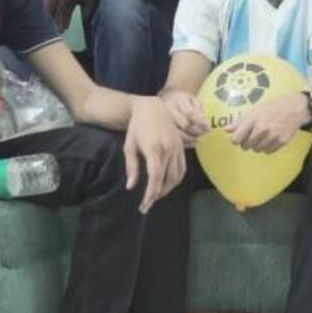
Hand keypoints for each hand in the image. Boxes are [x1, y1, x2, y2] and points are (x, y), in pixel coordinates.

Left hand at [123, 96, 186, 212]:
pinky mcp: (182, 147)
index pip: (155, 176)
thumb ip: (131, 167)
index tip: (144, 204)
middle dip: (157, 194)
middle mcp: (169, 149)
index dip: (150, 193)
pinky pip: (182, 168)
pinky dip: (176, 180)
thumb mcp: (129, 146)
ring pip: (177, 176)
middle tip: (147, 204)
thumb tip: (131, 187)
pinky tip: (167, 184)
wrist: (153, 108)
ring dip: (167, 189)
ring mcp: (178, 148)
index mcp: (154, 148)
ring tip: (156, 195)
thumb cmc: (137, 127)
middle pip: (167, 179)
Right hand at [159, 87, 209, 143]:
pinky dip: (185, 142)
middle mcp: (169, 110)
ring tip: (199, 138)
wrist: (167, 98)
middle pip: (184, 125)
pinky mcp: (162, 129)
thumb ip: (198, 110)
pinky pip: (174, 139)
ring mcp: (163, 120)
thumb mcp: (193, 100)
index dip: (200, 122)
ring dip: (191, 138)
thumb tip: (205, 124)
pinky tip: (192, 142)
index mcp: (178, 100)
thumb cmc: (183, 100)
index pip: (190, 113)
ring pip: (179, 134)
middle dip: (196, 131)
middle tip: (204, 133)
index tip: (208, 128)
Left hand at [227, 92, 309, 152]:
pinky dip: (267, 147)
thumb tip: (226, 130)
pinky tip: (270, 139)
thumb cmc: (273, 107)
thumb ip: (240, 121)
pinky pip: (267, 152)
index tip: (240, 137)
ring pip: (257, 149)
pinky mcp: (281, 142)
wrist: (295, 108)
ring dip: (257, 145)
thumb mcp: (255, 110)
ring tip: (263, 136)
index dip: (236, 139)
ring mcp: (272, 136)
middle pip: (246, 146)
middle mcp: (261, 129)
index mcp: (253, 119)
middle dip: (247, 142)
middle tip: (253, 135)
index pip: (236, 139)